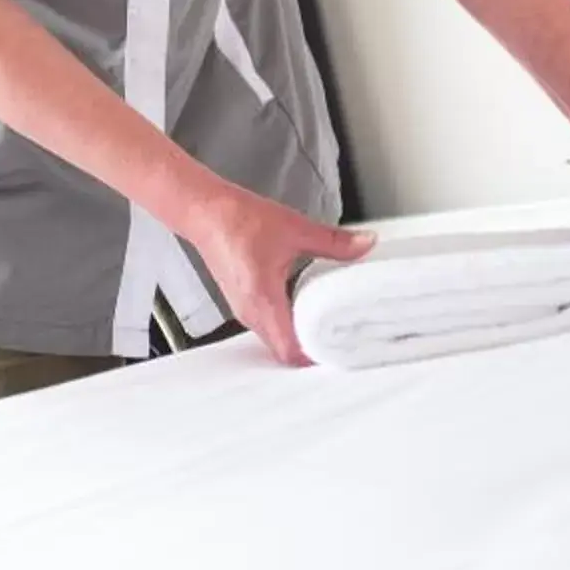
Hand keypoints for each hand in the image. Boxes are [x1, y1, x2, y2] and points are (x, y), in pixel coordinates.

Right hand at [182, 185, 374, 365]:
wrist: (204, 211)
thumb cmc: (238, 220)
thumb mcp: (294, 228)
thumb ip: (333, 241)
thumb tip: (364, 244)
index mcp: (263, 300)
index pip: (290, 350)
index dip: (316, 358)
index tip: (339, 352)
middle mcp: (251, 312)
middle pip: (284, 351)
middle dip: (312, 351)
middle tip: (342, 343)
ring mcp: (245, 310)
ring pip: (275, 341)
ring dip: (299, 340)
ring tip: (328, 331)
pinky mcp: (243, 303)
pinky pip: (268, 328)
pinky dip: (287, 327)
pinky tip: (304, 312)